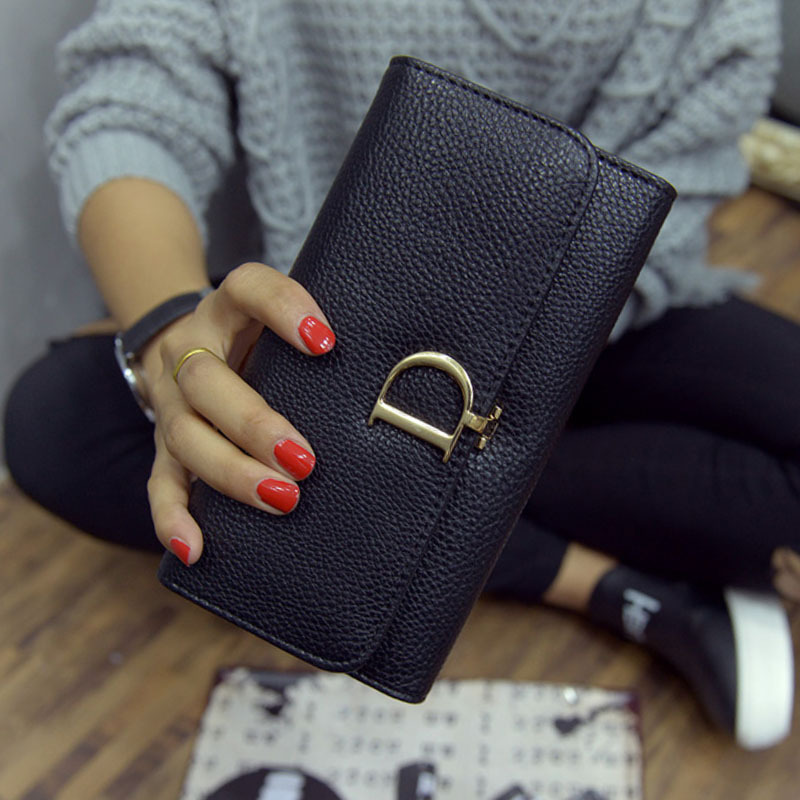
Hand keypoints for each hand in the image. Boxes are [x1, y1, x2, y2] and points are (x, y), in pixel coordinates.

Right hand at [139, 262, 335, 564]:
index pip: (247, 289)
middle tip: (304, 459)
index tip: (326, 343)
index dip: (281, 309)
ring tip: (280, 499)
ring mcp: (171, 400)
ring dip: (230, 471)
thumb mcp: (281, 326)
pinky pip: (159, 481)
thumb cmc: (258, 341)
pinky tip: (194, 547)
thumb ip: (322, 341)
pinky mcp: (162, 446)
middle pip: (207, 380)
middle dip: (254, 422)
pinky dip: (173, 516)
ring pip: (184, 434)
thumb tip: (402, 391)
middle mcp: (191, 350)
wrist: (189, 345)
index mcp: (227, 310)